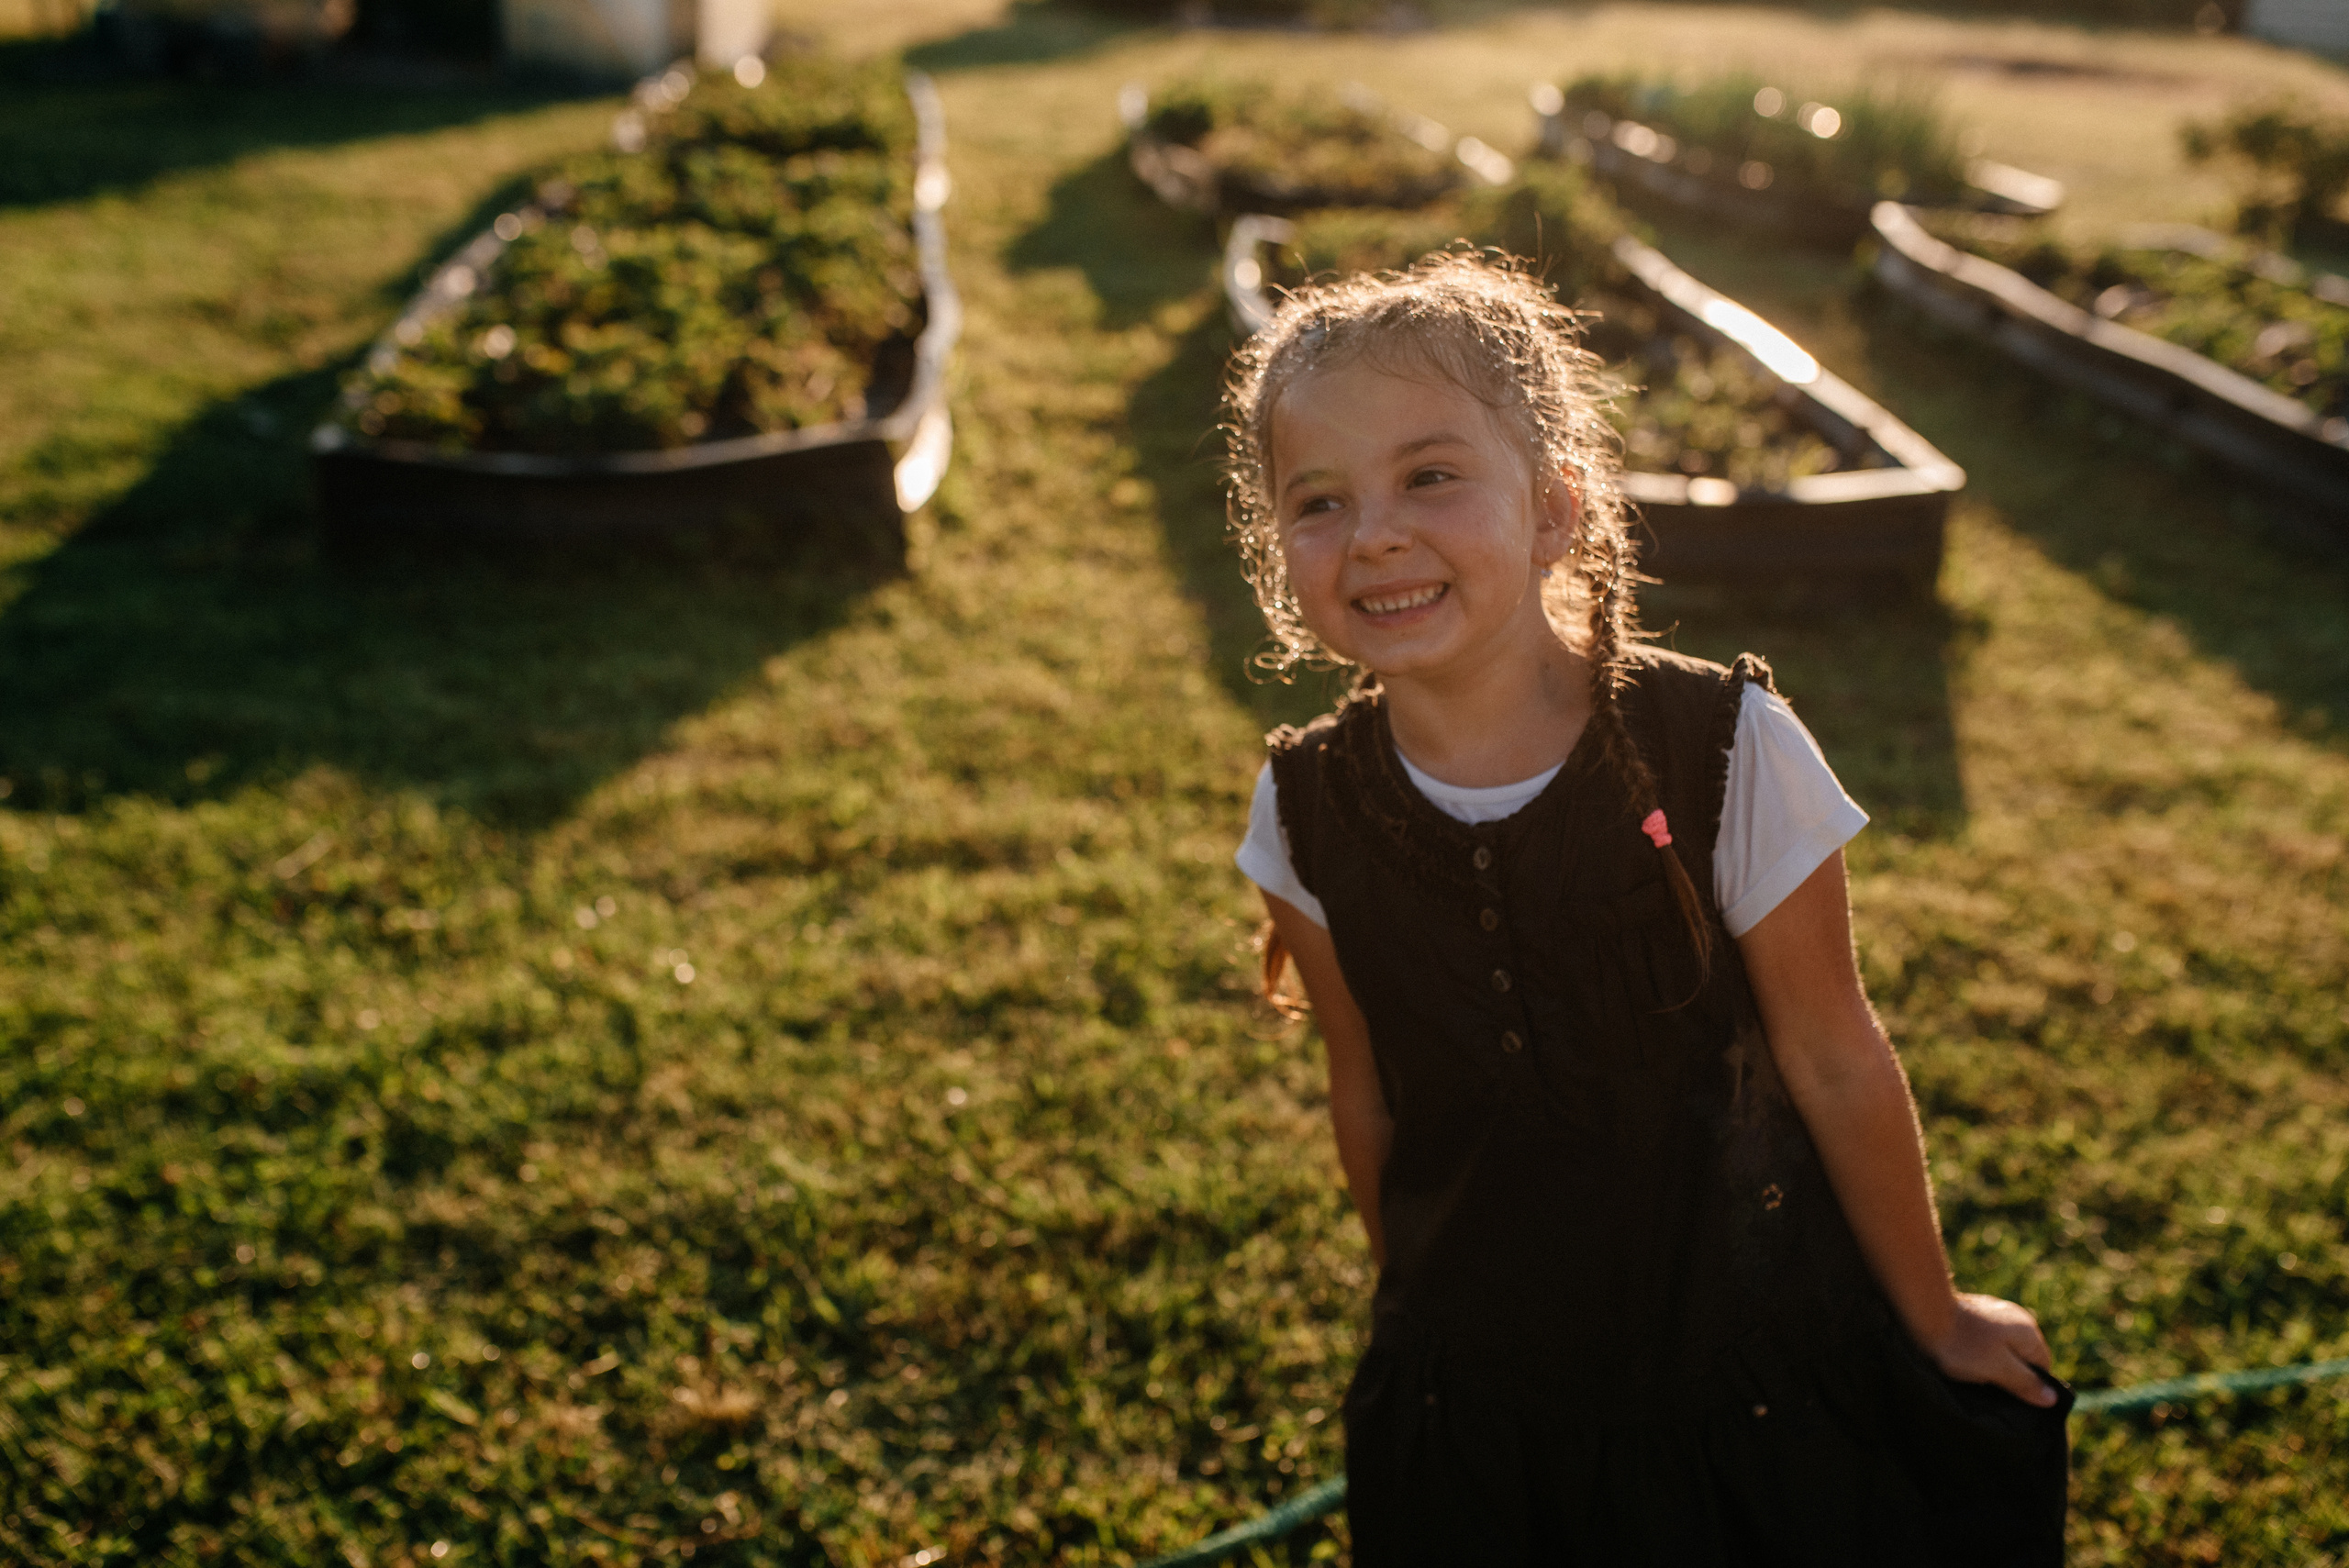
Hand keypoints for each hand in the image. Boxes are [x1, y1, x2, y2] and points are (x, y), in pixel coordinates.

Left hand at [1926, 1293, 2058, 1406]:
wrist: (1923, 1313)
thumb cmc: (1963, 1345)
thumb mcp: (1999, 1370)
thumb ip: (2026, 1383)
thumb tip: (2052, 1398)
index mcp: (2028, 1331)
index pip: (2042, 1366)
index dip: (2030, 1385)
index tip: (2010, 1395)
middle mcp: (2015, 1317)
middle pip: (2022, 1356)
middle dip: (2010, 1373)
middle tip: (1989, 1385)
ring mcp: (1993, 1311)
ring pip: (2001, 1347)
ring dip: (1991, 1361)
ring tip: (1972, 1372)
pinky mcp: (1972, 1311)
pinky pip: (1983, 1338)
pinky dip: (1976, 1349)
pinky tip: (1961, 1356)